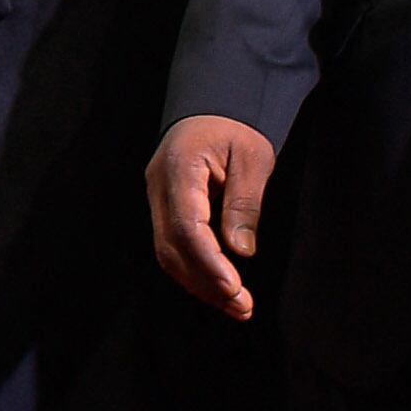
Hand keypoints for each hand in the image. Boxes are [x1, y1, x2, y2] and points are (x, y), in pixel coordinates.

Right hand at [147, 114, 274, 320]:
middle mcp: (159, 187)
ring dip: (200, 282)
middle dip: (206, 282)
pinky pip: (172, 245)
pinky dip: (195, 270)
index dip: (208, 262)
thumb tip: (240, 251)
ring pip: (167, 252)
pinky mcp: (164, 206)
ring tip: (236, 305)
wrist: (214, 103)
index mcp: (179, 168)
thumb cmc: (236, 125)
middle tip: (242, 306)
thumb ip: (244, 203)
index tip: (234, 288)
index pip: (186, 226)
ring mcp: (157, 198)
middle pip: (171, 247)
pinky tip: (219, 286)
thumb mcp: (253, 156)